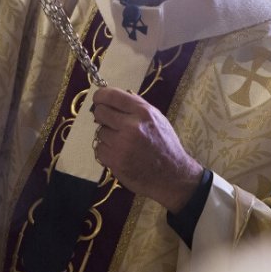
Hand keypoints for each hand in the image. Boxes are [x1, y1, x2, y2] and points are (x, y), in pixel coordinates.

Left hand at [91, 87, 203, 213]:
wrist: (172, 175)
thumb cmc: (165, 145)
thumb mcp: (157, 119)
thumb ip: (137, 107)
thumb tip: (113, 98)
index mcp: (143, 112)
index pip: (112, 95)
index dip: (101, 96)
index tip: (98, 99)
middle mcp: (131, 126)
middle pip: (100, 112)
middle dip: (102, 116)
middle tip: (110, 123)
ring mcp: (121, 144)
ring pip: (99, 132)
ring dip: (107, 136)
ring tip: (122, 143)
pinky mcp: (115, 161)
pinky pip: (99, 149)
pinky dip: (106, 151)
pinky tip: (119, 154)